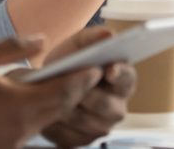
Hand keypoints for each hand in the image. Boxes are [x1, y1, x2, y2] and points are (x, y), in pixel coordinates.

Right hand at [0, 36, 100, 148]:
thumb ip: (13, 47)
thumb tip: (43, 40)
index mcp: (17, 105)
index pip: (63, 92)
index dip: (83, 79)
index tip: (97, 66)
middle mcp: (20, 129)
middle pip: (60, 110)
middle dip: (77, 92)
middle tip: (92, 76)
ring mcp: (11, 144)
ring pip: (46, 123)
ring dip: (60, 105)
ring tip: (69, 88)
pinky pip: (30, 133)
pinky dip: (40, 117)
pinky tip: (37, 105)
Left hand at [40, 28, 135, 147]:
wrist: (45, 84)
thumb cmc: (68, 62)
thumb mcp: (77, 45)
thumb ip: (92, 37)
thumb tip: (109, 34)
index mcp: (122, 80)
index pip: (127, 78)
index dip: (119, 74)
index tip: (108, 69)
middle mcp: (117, 107)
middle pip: (108, 106)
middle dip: (88, 95)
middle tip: (71, 86)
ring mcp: (101, 127)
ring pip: (87, 123)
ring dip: (68, 110)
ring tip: (52, 98)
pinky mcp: (82, 141)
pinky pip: (70, 137)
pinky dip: (56, 126)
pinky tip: (47, 114)